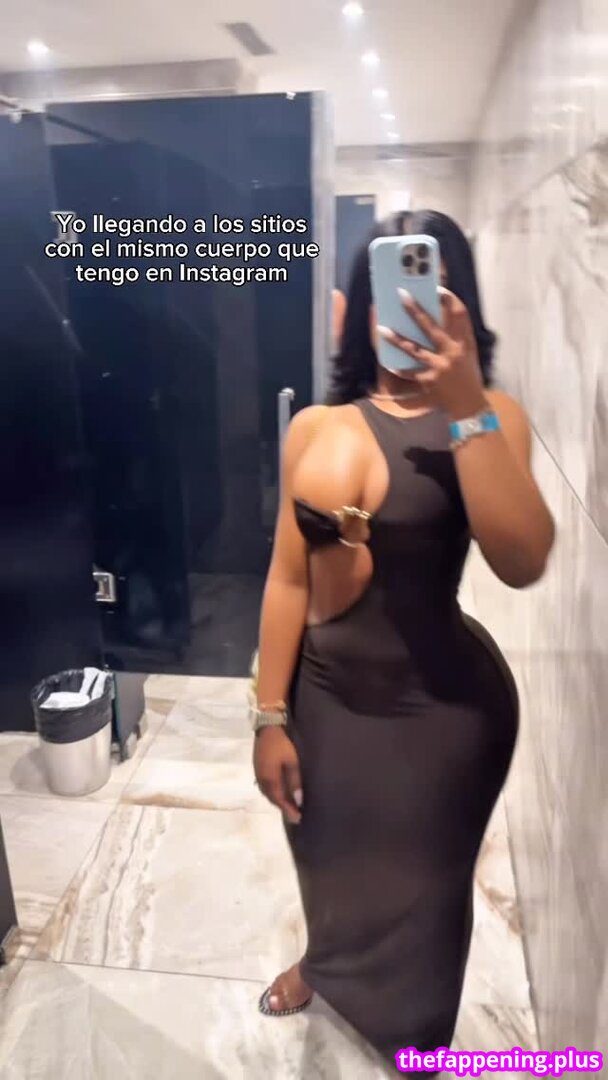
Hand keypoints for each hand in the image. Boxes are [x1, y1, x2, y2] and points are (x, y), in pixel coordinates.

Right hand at [253, 727, 302, 824]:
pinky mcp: (257, 769)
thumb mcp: (292, 762)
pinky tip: (278, 792)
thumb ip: (294, 782)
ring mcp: (258, 774)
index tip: (298, 818)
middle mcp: (262, 780)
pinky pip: (265, 787)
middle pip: (272, 799)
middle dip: (283, 808)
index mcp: (270, 780)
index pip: (280, 801)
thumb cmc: (282, 745)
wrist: (267, 729)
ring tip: (288, 806)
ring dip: (277, 801)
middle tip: (294, 815)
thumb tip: (298, 801)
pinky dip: (272, 793)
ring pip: (268, 793)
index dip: (289, 810)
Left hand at [378, 287, 486, 419]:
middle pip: (432, 327)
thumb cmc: (467, 372)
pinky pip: (409, 373)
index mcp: (464, 342)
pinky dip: (399, 368)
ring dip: (396, 339)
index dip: (449, 300)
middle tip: (401, 295)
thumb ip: (457, 333)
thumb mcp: (468, 350)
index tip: (437, 288)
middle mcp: (452, 352)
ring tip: (381, 328)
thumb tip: (438, 313)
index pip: (460, 315)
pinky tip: (387, 361)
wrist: (469, 402)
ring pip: (414, 349)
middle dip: (416, 310)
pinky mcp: (429, 381)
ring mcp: (439, 367)